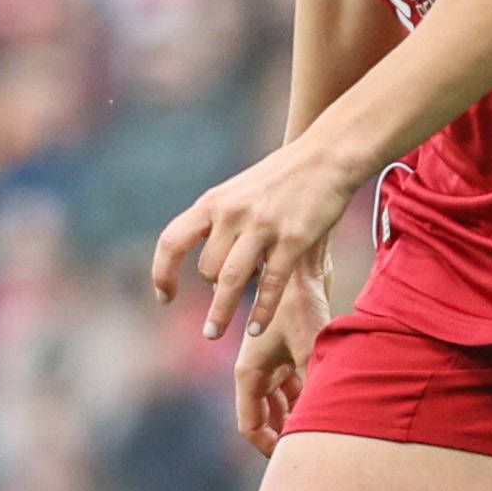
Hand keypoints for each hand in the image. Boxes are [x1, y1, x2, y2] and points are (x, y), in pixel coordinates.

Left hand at [150, 140, 358, 350]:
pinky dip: (261, 310)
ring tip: (213, 335)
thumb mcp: (240, 191)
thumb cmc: (285, 176)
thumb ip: (221, 222)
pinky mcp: (292, 238)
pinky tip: (255, 329)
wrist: (328, 154)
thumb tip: (209, 263)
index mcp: (214, 202)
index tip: (165, 297)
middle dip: (213, 292)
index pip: (172, 242)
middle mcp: (231, 213)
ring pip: (230, 280)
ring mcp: (261, 225)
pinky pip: (270, 283)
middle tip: (220, 311)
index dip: (163, 273)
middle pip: (207, 268)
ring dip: (220, 312)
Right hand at [232, 257, 331, 456]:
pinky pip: (292, 384)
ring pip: (280, 402)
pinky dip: (305, 396)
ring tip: (322, 431)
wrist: (302, 265)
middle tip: (312, 450)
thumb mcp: (310, 352)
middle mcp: (256, 370)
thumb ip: (312, 391)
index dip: (268, 447)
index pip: (250, 426)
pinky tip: (327, 404)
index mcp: (249, 373)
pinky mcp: (287, 350)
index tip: (291, 459)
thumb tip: (321, 426)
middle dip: (285, 435)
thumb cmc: (300, 306)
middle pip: (266, 417)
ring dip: (297, 416)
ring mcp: (271, 360)